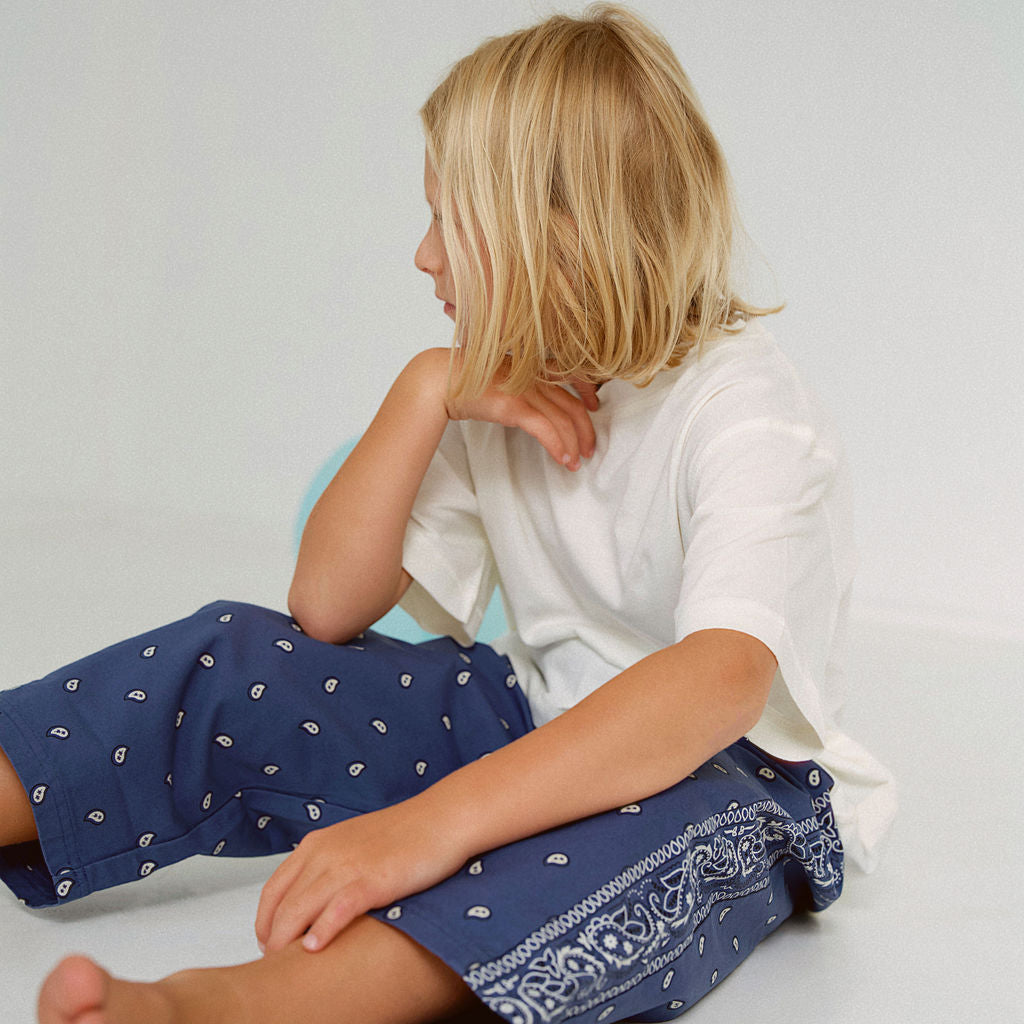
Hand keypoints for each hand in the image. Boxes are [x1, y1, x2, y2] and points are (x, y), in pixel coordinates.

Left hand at [254, 798, 466, 953]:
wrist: (441, 819)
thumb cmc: (404, 834)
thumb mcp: (352, 844)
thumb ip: (328, 866)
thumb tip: (310, 900)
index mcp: (318, 843)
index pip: (273, 889)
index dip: (264, 920)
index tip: (268, 941)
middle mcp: (325, 853)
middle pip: (281, 904)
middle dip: (273, 937)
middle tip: (275, 960)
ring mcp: (347, 866)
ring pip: (300, 909)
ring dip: (287, 940)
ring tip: (286, 963)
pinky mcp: (372, 881)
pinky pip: (337, 910)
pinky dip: (322, 930)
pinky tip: (315, 948)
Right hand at [446, 360, 598, 470]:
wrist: (440, 379)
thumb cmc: (465, 380)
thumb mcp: (500, 376)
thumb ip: (520, 385)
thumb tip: (533, 404)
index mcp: (533, 367)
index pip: (573, 375)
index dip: (588, 393)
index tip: (594, 407)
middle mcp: (534, 376)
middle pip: (574, 406)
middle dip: (586, 431)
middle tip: (590, 449)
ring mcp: (525, 390)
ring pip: (564, 421)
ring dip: (574, 445)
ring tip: (576, 463)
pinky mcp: (515, 406)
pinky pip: (546, 430)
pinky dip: (558, 447)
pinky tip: (563, 459)